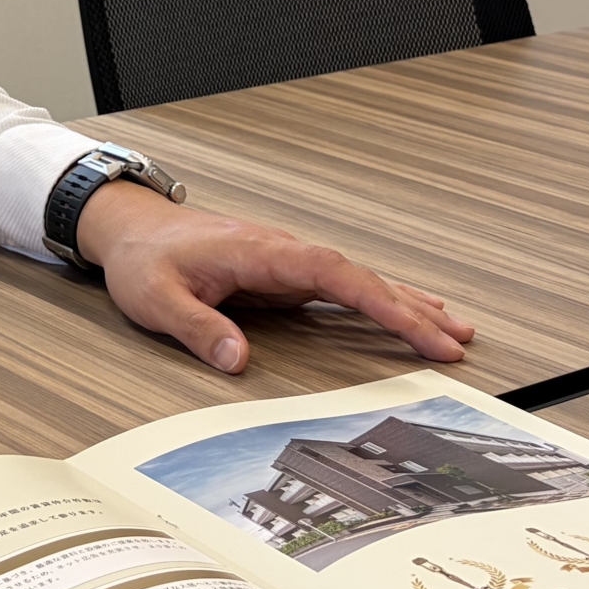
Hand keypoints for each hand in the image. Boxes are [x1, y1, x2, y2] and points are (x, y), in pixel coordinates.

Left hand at [75, 183, 472, 373]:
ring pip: (359, 280)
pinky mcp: (285, 275)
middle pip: (361, 277)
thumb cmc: (144, 257)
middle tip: (456, 343)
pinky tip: (408, 310)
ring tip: (453, 330)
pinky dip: (379, 300)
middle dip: (411, 310)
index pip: (336, 273)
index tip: (420, 327)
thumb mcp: (156, 298)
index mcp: (261, 252)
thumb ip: (197, 327)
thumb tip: (237, 360)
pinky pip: (343, 287)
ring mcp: (288, 263)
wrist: (131, 227)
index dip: (382, 301)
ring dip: (405, 304)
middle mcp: (284, 253)